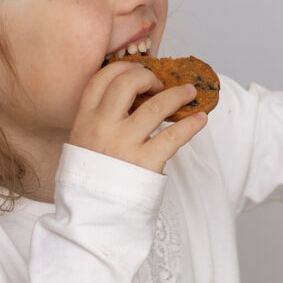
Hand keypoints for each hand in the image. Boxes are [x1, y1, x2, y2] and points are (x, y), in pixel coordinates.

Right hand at [67, 59, 208, 173]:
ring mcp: (124, 143)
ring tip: (190, 93)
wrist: (92, 215)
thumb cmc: (92, 177)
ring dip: (177, 95)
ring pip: (156, 106)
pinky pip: (173, 135)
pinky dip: (191, 125)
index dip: (123, 68)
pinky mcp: (144, 162)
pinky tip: (200, 119)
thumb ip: (100, 119)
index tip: (138, 69)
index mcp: (84, 119)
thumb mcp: (82, 142)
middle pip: (127, 83)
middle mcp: (102, 127)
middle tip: (161, 82)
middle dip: (148, 76)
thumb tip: (131, 97)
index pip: (101, 79)